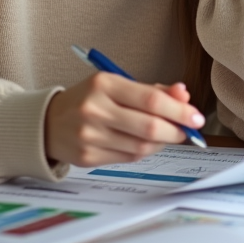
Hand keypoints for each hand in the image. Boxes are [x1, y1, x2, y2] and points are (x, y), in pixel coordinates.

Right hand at [44, 73, 205, 166]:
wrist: (47, 122)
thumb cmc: (89, 100)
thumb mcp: (116, 85)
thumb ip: (152, 90)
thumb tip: (183, 95)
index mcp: (103, 85)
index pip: (151, 99)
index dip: (179, 110)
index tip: (196, 116)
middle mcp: (95, 110)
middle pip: (149, 126)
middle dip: (177, 130)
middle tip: (189, 130)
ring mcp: (90, 136)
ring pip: (141, 146)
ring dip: (163, 142)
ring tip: (169, 134)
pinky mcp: (88, 157)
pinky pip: (129, 158)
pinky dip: (146, 151)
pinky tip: (148, 143)